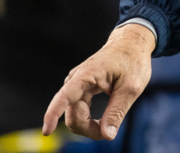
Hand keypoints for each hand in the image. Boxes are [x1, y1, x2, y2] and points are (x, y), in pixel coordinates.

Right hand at [43, 23, 154, 139]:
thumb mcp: (132, 87)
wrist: (131, 44)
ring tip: (108, 124)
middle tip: (109, 132)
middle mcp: (75, 80)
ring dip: (88, 125)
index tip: (47, 131)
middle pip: (72, 115)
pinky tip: (100, 122)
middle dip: (88, 129)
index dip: (53, 115)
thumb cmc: (133, 61)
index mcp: (87, 75)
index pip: (64, 97)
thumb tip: (106, 136)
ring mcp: (75, 85)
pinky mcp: (79, 90)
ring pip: (74, 116)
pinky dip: (87, 120)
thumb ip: (117, 111)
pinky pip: (77, 111)